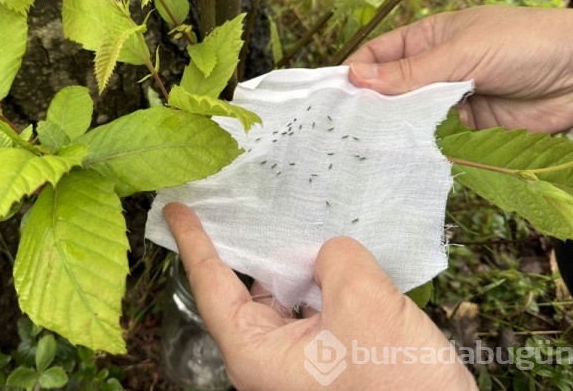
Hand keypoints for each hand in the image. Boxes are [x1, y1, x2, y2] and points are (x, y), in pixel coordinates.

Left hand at [163, 202, 475, 390]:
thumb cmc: (396, 383)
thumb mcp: (363, 303)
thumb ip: (334, 259)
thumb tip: (326, 253)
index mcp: (254, 353)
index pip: (211, 285)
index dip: (193, 242)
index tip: (175, 210)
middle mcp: (266, 359)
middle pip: (247, 289)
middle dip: (252, 247)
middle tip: (245, 200)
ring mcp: (296, 362)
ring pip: (283, 297)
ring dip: (293, 264)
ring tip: (297, 221)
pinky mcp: (326, 360)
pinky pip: (309, 309)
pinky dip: (317, 281)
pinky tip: (332, 257)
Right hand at [345, 6, 572, 132]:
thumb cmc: (525, 42)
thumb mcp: (462, 51)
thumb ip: (410, 72)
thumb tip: (356, 78)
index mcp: (425, 40)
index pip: (376, 56)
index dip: (353, 74)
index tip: (333, 98)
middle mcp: (432, 71)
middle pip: (388, 92)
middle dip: (368, 108)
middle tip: (344, 131)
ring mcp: (449, 102)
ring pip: (408, 120)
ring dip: (393, 131)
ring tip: (367, 149)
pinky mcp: (468, 130)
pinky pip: (435, 140)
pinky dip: (421, 148)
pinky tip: (404, 157)